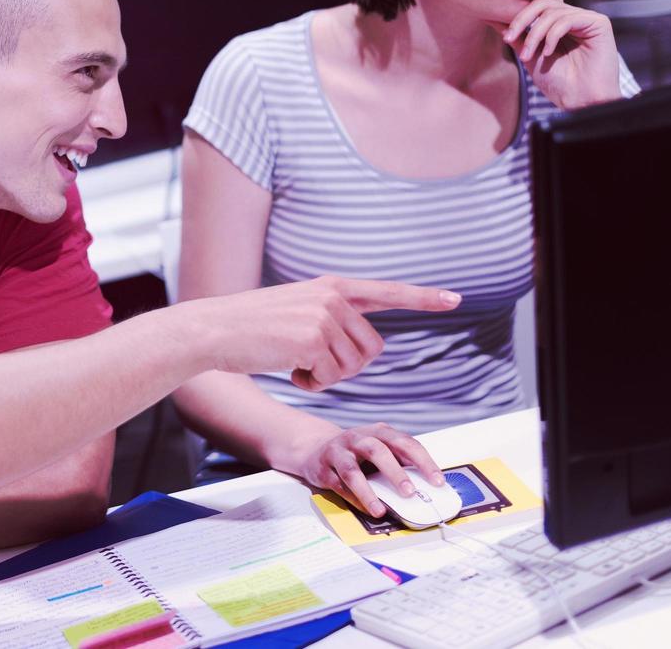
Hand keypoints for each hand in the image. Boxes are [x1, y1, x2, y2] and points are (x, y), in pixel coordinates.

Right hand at [200, 276, 460, 390]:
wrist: (215, 329)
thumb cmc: (250, 327)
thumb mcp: (296, 309)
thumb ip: (330, 318)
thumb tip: (363, 346)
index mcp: (331, 287)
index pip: (387, 291)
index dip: (423, 297)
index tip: (455, 299)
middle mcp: (333, 297)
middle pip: (371, 349)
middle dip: (345, 366)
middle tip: (309, 363)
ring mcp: (324, 316)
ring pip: (352, 366)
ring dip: (325, 376)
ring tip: (292, 361)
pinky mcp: (313, 339)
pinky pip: (330, 377)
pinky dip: (310, 383)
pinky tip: (286, 368)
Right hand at [290, 422, 445, 517]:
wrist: (317, 448)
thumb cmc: (357, 453)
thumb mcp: (380, 451)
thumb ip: (399, 463)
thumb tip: (425, 489)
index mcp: (378, 432)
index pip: (405, 443)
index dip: (423, 462)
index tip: (437, 481)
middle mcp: (358, 438)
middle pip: (378, 451)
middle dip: (395, 472)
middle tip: (410, 492)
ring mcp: (338, 451)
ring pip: (352, 470)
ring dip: (367, 491)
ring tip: (380, 509)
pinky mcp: (323, 468)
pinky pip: (338, 484)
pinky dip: (352, 498)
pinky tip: (364, 508)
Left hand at [501, 0, 620, 108]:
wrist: (579, 100)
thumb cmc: (557, 81)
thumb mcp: (529, 54)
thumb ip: (517, 35)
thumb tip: (493, 17)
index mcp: (558, 23)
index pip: (537, 5)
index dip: (519, 13)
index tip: (503, 33)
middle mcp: (573, 17)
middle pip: (541, 4)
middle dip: (521, 21)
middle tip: (510, 39)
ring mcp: (586, 18)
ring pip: (552, 13)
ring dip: (535, 35)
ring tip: (529, 56)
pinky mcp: (599, 23)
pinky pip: (568, 19)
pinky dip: (553, 35)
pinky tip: (548, 52)